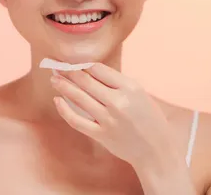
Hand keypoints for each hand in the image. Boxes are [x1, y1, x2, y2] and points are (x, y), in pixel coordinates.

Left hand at [50, 63, 180, 169]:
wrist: (157, 150)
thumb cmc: (149, 118)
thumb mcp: (140, 93)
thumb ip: (117, 83)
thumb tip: (90, 70)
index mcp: (130, 87)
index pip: (99, 69)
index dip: (83, 63)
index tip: (73, 60)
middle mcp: (118, 102)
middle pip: (86, 81)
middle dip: (69, 71)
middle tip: (57, 65)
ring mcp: (108, 119)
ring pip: (78, 97)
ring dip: (63, 86)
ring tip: (54, 78)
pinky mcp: (101, 135)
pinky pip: (77, 121)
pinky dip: (64, 110)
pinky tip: (57, 101)